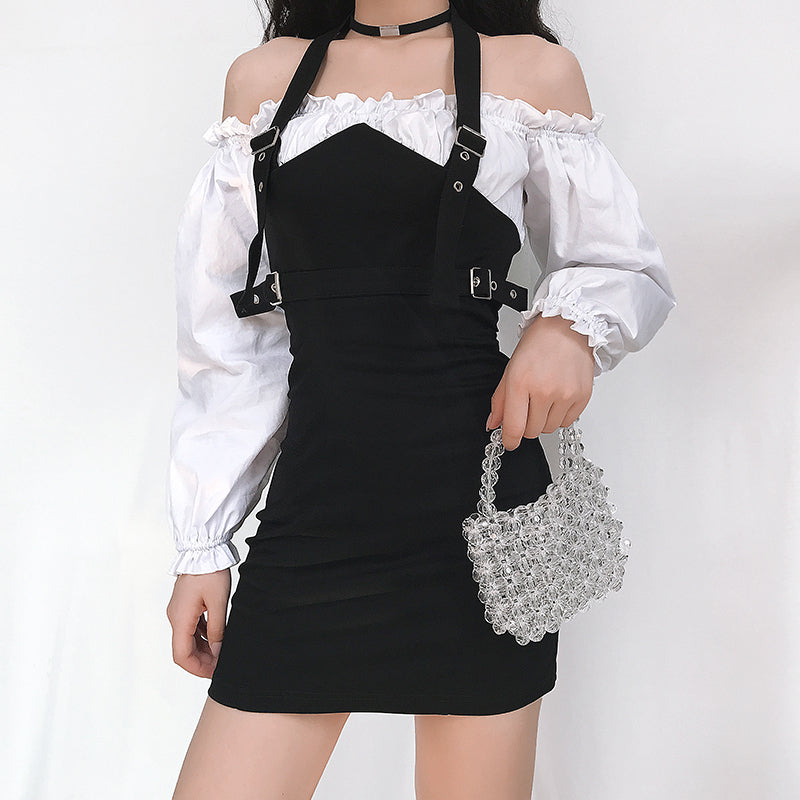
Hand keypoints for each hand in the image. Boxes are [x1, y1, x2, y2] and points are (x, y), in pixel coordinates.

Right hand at [166, 569, 230, 678]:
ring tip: (221, 652)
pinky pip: (190, 627)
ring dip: (203, 649)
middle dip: (202, 661)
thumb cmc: (210, 572)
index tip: (214, 673)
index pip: (182, 655)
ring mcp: (178, 611)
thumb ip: (217, 629)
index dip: (197, 668)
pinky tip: (216, 636)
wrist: (203, 549)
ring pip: (187, 639)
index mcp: (180, 619)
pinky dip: (202, 636)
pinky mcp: (184, 605)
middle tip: (221, 665)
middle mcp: (175, 617)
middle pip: (183, 649)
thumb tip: (218, 650)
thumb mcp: (218, 603)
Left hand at [487, 315, 594, 449]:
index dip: (509, 440)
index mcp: (521, 383)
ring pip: (549, 428)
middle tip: (527, 407)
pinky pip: (567, 422)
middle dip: (526, 425)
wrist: (568, 327)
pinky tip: (557, 398)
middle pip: (532, 431)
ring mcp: (566, 395)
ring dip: (543, 420)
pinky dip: (560, 416)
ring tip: (544, 398)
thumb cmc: (538, 344)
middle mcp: (545, 391)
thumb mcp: (511, 369)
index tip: (509, 441)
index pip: (514, 427)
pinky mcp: (582, 397)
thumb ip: (500, 400)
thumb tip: (494, 424)